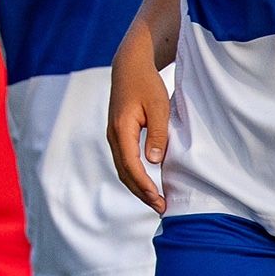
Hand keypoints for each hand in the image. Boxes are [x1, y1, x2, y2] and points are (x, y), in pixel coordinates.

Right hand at [107, 35, 170, 213]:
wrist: (129, 67)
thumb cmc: (146, 85)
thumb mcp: (158, 107)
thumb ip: (157, 135)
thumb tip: (154, 162)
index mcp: (121, 129)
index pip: (131, 165)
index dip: (144, 185)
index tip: (159, 199)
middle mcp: (113, 135)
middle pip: (124, 172)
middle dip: (141, 192)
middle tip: (161, 208)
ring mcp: (113, 136)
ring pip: (122, 169)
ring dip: (137, 187)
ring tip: (155, 201)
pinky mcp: (118, 135)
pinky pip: (124, 161)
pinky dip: (134, 176)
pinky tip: (147, 182)